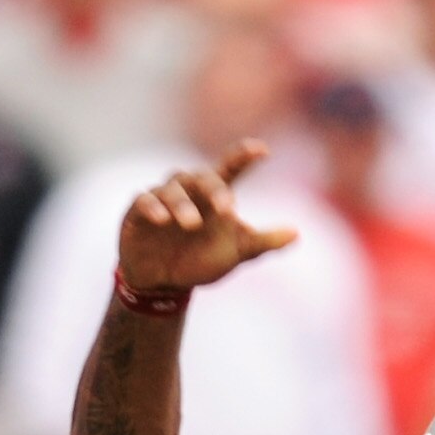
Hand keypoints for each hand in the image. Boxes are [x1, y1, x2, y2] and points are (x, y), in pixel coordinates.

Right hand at [117, 139, 296, 298]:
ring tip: (190, 223)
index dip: (243, 157)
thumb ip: (264, 242)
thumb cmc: (202, 260)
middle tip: (227, 207)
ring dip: (182, 204)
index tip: (262, 151)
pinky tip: (162, 219)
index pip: (229, 169)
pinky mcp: (138, 212)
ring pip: (171, 189)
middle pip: (200, 176)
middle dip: (213, 188)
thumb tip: (297, 233)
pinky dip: (152, 207)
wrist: (166, 283)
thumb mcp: (238, 253)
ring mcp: (162, 198)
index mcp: (213, 195)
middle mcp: (188, 191)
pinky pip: (143, 201)